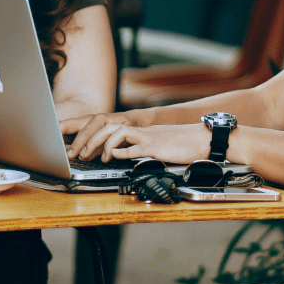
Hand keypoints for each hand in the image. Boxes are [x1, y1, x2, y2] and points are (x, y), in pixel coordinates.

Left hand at [60, 112, 141, 159]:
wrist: (139, 122)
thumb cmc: (115, 131)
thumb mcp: (99, 139)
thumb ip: (89, 147)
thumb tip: (77, 156)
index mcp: (89, 121)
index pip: (72, 124)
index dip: (61, 129)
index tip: (50, 136)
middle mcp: (99, 119)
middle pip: (85, 128)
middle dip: (76, 142)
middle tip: (70, 155)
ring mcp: (112, 121)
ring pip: (98, 131)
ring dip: (90, 145)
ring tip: (85, 156)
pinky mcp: (125, 127)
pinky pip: (115, 136)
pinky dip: (109, 148)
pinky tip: (106, 158)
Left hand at [85, 124, 210, 163]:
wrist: (202, 139)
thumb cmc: (184, 143)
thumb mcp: (157, 144)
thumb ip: (140, 148)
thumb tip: (123, 154)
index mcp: (140, 130)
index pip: (111, 127)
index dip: (94, 135)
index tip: (84, 148)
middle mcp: (142, 131)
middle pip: (108, 126)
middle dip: (90, 139)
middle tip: (80, 153)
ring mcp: (148, 137)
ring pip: (118, 132)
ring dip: (103, 144)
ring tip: (97, 157)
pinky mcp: (156, 147)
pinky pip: (136, 147)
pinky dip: (122, 151)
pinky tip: (113, 155)